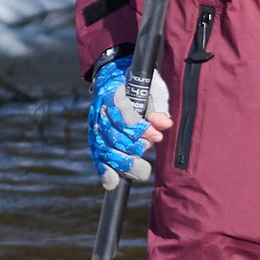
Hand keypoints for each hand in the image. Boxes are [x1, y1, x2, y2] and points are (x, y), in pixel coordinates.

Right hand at [88, 53, 170, 183]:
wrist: (117, 77)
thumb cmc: (139, 84)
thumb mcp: (153, 88)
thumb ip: (158, 107)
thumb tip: (164, 124)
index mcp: (113, 93)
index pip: (122, 114)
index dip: (139, 128)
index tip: (157, 136)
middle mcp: (100, 110)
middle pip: (111, 135)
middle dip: (132, 148)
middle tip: (149, 150)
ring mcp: (95, 125)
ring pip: (103, 148)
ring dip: (122, 162)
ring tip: (142, 170)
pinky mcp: (96, 138)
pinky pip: (97, 156)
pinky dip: (104, 170)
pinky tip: (112, 183)